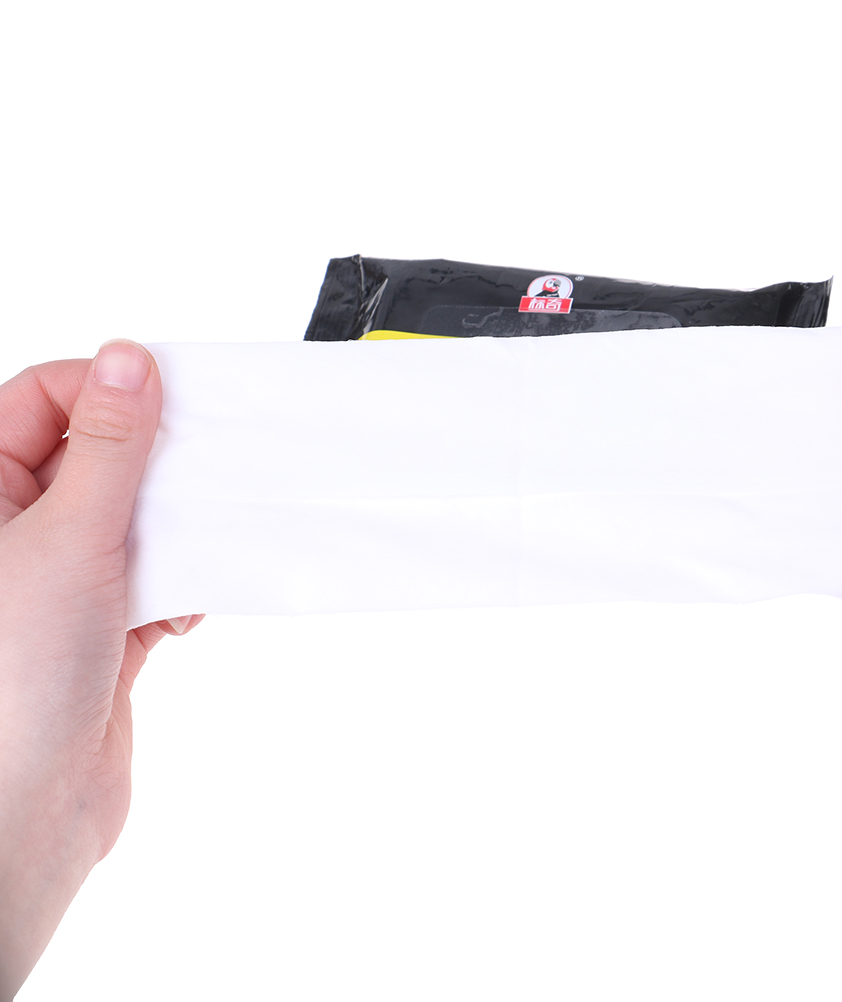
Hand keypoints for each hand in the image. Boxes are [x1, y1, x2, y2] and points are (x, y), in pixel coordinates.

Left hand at [0, 340, 202, 1000]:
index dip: (111, 390)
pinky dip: (178, 582)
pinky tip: (182, 608)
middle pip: (99, 454)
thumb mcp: (69, 537)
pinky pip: (153, 573)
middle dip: (155, 466)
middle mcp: (13, 527)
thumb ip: (108, 446)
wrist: (26, 816)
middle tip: (197, 474)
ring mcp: (58, 575)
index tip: (172, 402)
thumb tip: (129, 361)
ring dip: (173, 531)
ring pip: (133, 516)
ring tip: (187, 554)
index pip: (45, 396)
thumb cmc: (11, 686)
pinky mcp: (100, 620)